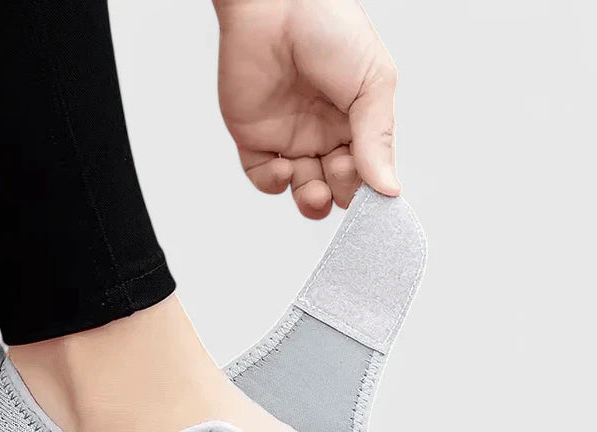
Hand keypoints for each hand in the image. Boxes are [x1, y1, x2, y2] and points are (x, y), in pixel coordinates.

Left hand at [214, 0, 399, 218]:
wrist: (275, 4)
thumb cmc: (330, 29)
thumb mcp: (372, 83)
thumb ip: (378, 139)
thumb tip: (389, 190)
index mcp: (357, 122)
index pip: (367, 172)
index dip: (368, 188)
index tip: (372, 194)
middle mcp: (324, 134)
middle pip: (336, 187)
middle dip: (341, 192)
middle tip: (339, 171)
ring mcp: (290, 138)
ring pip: (302, 189)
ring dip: (310, 200)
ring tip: (314, 189)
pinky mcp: (254, 139)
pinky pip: (263, 178)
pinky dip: (274, 184)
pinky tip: (283, 168)